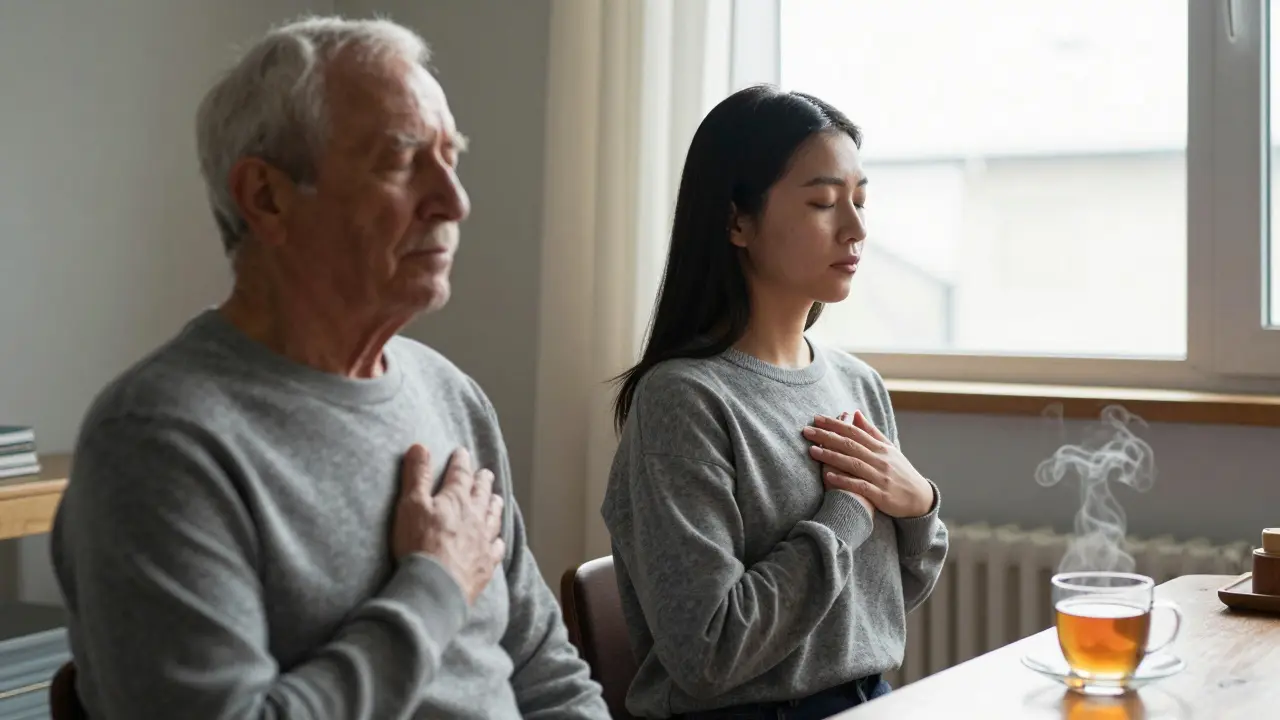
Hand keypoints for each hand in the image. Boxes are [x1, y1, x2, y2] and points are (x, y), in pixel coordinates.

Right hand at [393, 445, 505, 603]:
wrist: (436, 585)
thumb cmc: (419, 543)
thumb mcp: (411, 504)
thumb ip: (417, 475)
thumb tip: (420, 446)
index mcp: (456, 500)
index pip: (460, 475)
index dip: (461, 462)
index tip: (462, 452)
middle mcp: (475, 517)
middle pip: (482, 494)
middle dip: (483, 481)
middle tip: (486, 473)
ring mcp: (483, 541)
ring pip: (493, 518)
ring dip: (494, 506)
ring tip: (496, 499)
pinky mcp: (486, 564)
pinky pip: (496, 548)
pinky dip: (498, 541)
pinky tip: (498, 541)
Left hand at [803, 411, 934, 517]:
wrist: (920, 499)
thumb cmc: (900, 472)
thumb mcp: (889, 449)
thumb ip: (871, 432)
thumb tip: (854, 413)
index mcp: (881, 448)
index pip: (855, 431)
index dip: (835, 424)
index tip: (816, 418)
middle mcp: (880, 460)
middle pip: (850, 445)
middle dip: (827, 437)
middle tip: (807, 431)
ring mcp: (880, 477)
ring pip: (853, 463)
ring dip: (832, 456)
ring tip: (812, 451)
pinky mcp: (881, 495)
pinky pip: (860, 486)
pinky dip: (845, 480)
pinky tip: (829, 476)